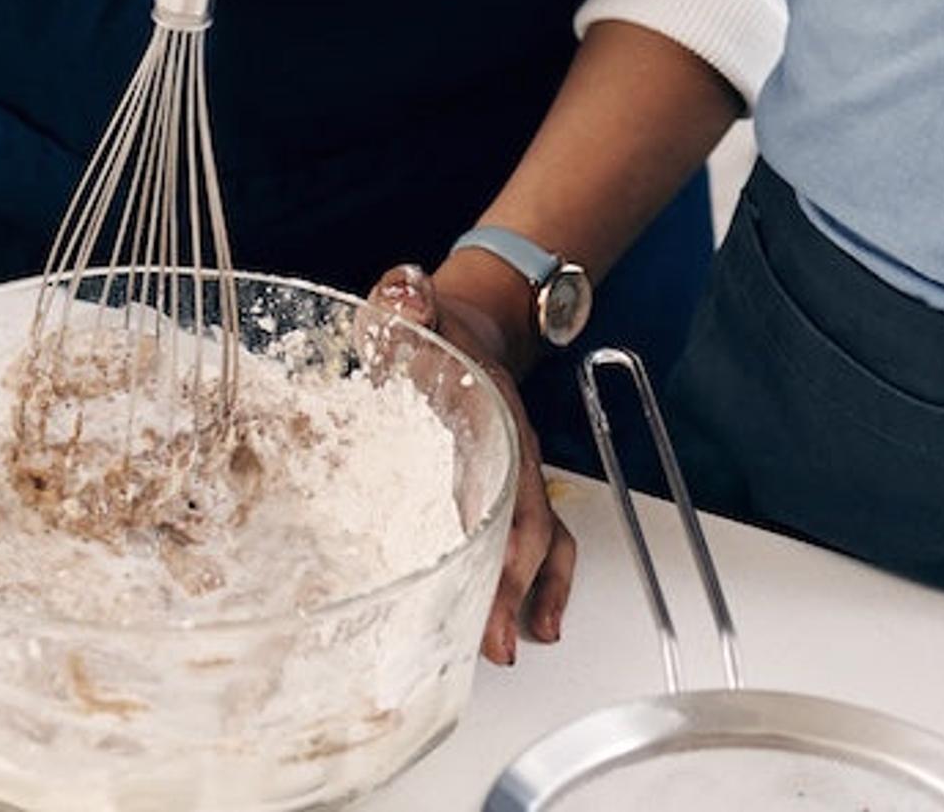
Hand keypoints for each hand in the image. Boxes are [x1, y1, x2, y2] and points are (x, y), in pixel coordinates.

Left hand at [371, 261, 572, 664]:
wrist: (457, 317)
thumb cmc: (427, 324)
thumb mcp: (407, 306)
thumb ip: (405, 300)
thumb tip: (405, 297)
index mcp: (489, 413)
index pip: (500, 486)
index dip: (500, 541)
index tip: (490, 589)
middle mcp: (509, 448)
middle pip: (526, 526)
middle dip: (517, 590)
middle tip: (498, 646)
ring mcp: (509, 469)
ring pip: (538, 537)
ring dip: (532, 592)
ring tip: (515, 646)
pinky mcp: (496, 483)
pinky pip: (525, 534)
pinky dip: (530, 578)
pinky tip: (517, 616)